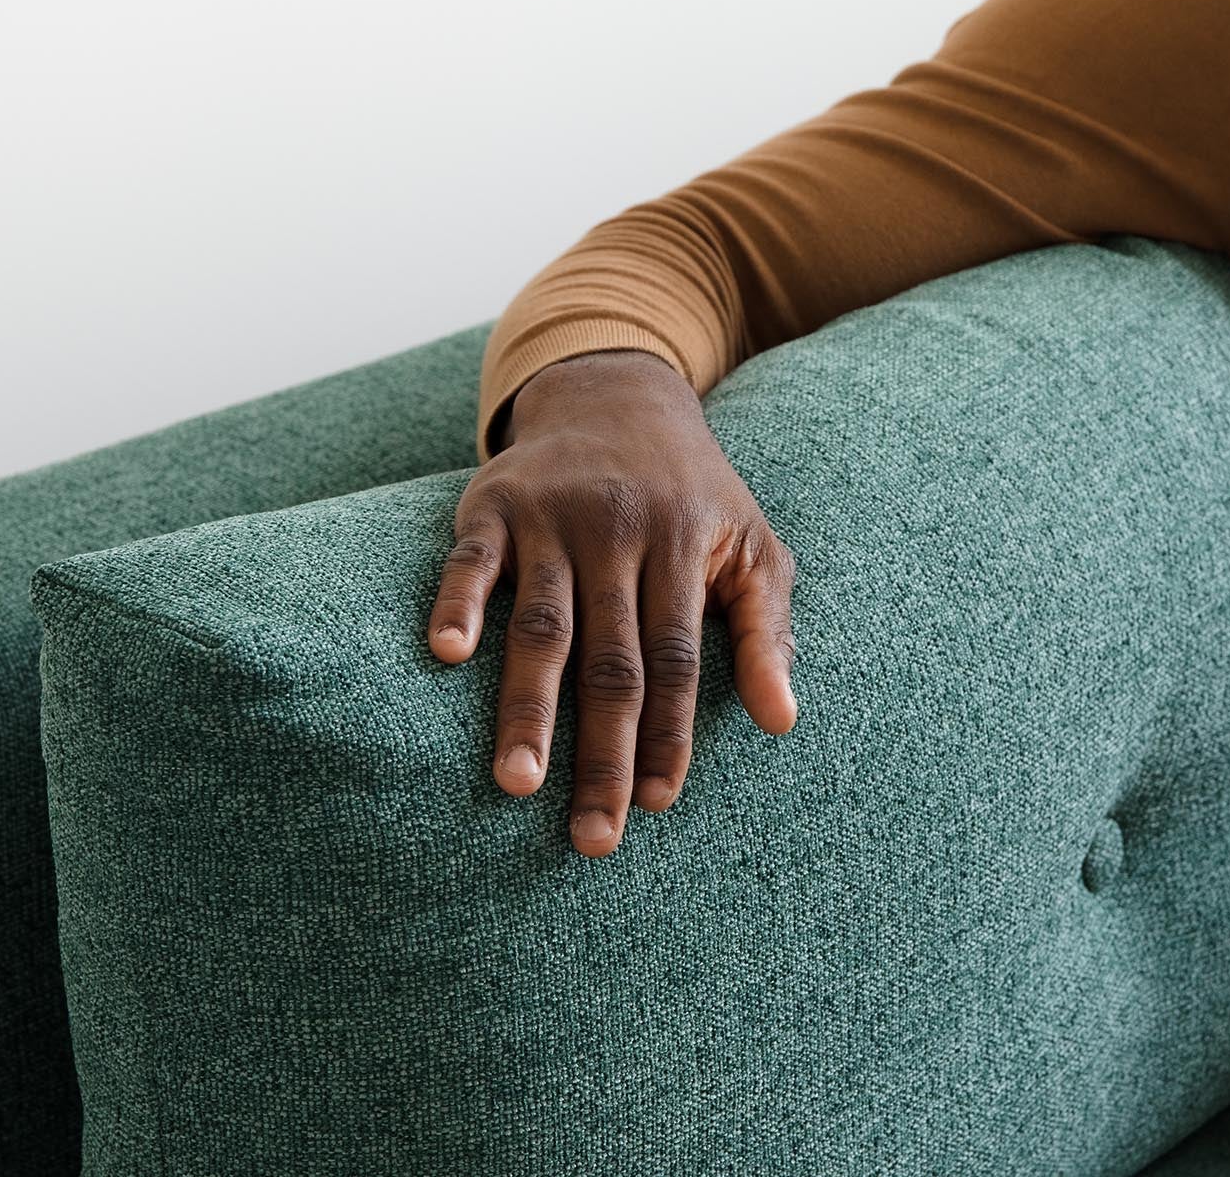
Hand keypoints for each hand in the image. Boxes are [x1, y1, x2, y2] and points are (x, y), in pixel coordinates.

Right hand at [427, 349, 798, 857]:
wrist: (617, 392)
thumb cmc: (694, 492)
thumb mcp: (753, 547)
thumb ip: (769, 631)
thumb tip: (783, 722)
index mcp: (685, 546)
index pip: (675, 659)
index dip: (666, 735)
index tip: (655, 805)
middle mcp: (619, 530)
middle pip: (610, 661)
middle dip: (601, 754)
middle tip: (590, 837)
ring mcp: (552, 516)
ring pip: (542, 625)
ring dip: (527, 708)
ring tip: (516, 782)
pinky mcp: (494, 503)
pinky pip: (471, 560)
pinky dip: (457, 602)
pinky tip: (445, 655)